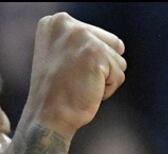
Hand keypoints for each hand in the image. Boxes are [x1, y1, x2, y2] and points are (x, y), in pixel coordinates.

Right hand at [26, 12, 126, 137]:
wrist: (47, 117)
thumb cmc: (56, 94)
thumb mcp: (62, 58)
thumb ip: (83, 45)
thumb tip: (120, 46)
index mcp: (55, 22)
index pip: (97, 35)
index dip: (90, 62)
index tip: (67, 72)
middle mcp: (66, 23)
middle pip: (111, 44)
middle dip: (101, 68)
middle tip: (74, 80)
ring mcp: (82, 37)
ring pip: (118, 60)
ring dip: (105, 80)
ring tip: (80, 86)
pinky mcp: (96, 54)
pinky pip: (119, 74)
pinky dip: (108, 90)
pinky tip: (87, 92)